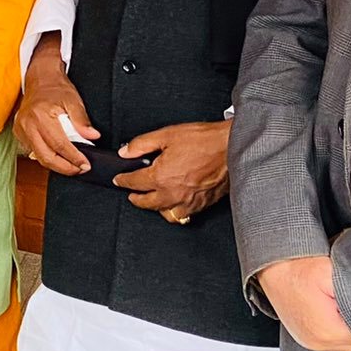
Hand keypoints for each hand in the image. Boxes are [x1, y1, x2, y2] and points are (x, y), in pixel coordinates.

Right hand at [12, 40, 98, 173]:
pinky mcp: (19, 132)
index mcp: (40, 115)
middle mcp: (28, 124)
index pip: (59, 145)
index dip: (73, 158)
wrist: (40, 78)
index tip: (85, 164)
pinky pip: (33, 150)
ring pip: (38, 157)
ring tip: (71, 165)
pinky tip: (58, 156)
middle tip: (79, 169)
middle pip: (46, 156)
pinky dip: (46, 156)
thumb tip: (92, 136)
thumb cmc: (56, 88)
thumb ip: (82, 120)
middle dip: (64, 168)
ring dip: (56, 165)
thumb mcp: (73, 100)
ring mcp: (21, 129)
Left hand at [113, 120, 230, 222]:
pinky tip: (175, 204)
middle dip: (136, 198)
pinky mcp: (203, 204)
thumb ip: (141, 144)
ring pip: (166, 214)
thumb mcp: (166, 135)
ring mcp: (189, 202)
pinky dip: (176, 212)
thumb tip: (125, 152)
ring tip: (153, 199)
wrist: (232, 147)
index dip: (123, 180)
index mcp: (161, 177)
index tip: (119, 179)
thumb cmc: (204, 141)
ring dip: (156, 208)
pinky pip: (184, 215)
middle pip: (146, 203)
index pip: (133, 182)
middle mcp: (173, 193)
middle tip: (131, 194)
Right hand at [257, 255, 350, 350]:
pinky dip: (346, 330)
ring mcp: (311, 344)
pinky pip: (337, 341)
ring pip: (350, 345)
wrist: (270, 266)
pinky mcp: (308, 339)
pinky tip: (346, 314)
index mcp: (328, 331)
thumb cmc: (298, 267)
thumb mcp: (331, 272)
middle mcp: (319, 344)